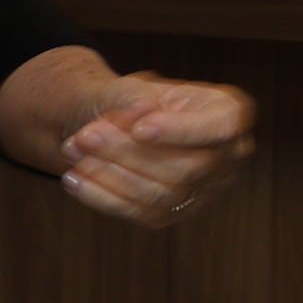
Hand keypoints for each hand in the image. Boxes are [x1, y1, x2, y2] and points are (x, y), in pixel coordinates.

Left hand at [52, 70, 257, 225]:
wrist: (114, 126)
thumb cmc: (131, 102)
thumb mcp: (134, 88)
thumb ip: (135, 100)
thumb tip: (138, 114)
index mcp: (229, 114)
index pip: (222, 128)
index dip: (183, 131)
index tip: (140, 128)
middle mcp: (228, 156)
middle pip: (187, 167)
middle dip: (130, 152)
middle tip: (85, 135)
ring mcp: (203, 190)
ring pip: (162, 194)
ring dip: (110, 174)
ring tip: (73, 150)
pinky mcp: (173, 214)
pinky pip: (140, 213)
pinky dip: (103, 196)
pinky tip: (75, 179)